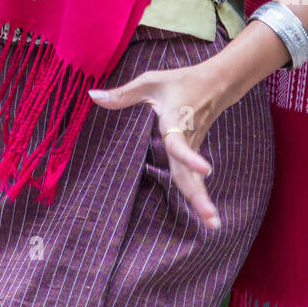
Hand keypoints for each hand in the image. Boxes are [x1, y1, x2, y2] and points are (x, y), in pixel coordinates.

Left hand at [88, 63, 222, 228]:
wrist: (214, 84)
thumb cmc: (179, 82)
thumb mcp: (150, 82)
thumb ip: (123, 93)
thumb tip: (92, 96)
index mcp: (175, 121)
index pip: (180, 143)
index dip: (190, 157)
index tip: (206, 170)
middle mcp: (186, 139)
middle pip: (190, 172)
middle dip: (199, 195)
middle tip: (210, 219)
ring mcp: (193, 148)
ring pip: (195, 178)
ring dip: (202, 200)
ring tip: (213, 225)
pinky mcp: (194, 153)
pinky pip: (195, 177)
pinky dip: (200, 195)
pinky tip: (208, 216)